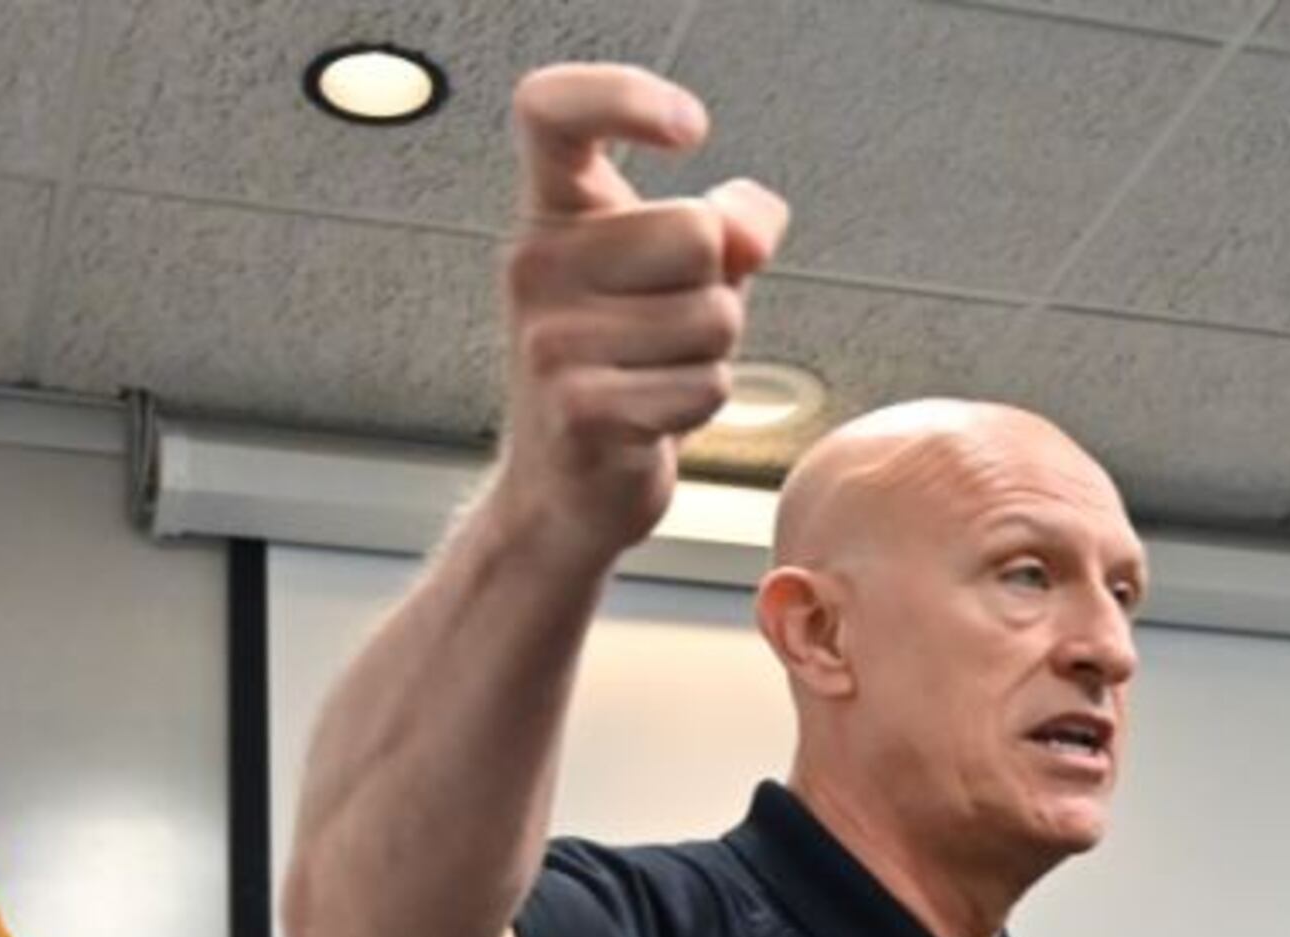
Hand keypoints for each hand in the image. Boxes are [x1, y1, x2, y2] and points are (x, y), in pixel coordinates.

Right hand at [491, 64, 787, 555]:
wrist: (563, 487)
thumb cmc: (624, 366)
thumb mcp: (677, 279)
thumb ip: (726, 227)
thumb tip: (753, 220)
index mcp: (553, 215)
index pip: (553, 110)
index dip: (624, 96)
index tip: (689, 127)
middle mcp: (536, 265)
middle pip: (696, 232)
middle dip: (716, 287)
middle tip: (667, 330)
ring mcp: (550, 339)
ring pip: (713, 317)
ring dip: (712, 355)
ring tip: (656, 375)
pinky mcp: (581, 409)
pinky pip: (705, 385)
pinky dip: (701, 405)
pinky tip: (651, 418)